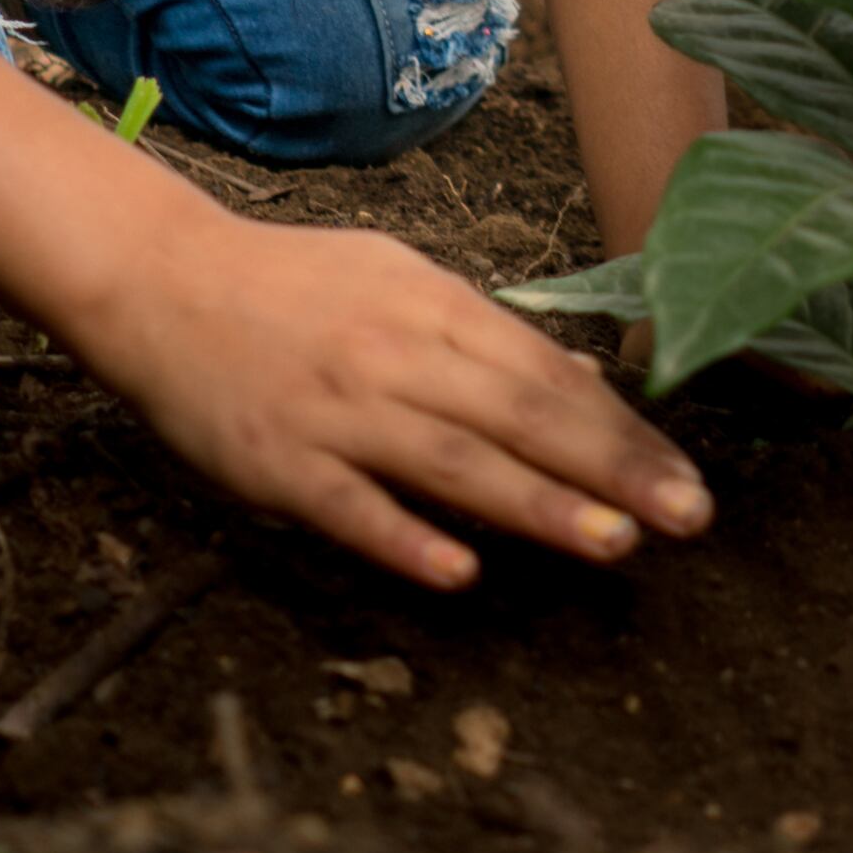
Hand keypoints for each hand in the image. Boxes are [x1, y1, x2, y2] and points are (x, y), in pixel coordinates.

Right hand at [83, 214, 713, 590]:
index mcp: (434, 306)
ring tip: (614, 542)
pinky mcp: (277, 462)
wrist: (162, 280)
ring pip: (452, 461)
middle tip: (689, 515)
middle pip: (520, 415)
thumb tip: (576, 382)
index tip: (685, 474)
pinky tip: (459, 572)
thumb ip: (483, 338)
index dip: (621, 428)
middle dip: (612, 468)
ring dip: (537, 504)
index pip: (547, 374)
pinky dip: (404, 536)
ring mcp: (337, 410)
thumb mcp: (399, 282)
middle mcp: (396, 354)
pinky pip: (349, 506)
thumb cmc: (295, 288)